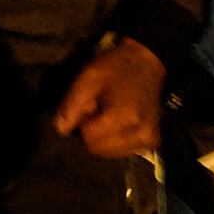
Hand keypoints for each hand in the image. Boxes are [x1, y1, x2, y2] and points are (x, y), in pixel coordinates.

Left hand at [53, 37, 165, 156]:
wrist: (146, 61)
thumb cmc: (116, 67)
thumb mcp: (88, 78)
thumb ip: (71, 105)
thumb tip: (61, 130)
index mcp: (125, 117)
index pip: (90, 138)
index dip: (84, 121)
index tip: (91, 104)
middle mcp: (140, 134)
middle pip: (99, 149)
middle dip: (93, 132)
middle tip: (100, 109)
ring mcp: (148, 140)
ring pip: (110, 153)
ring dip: (104, 137)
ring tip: (111, 114)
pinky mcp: (151, 142)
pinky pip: (123, 151)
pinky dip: (116, 140)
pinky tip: (120, 122)